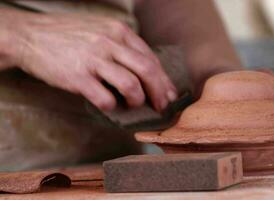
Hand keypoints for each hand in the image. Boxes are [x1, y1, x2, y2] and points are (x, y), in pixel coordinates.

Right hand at [4, 10, 176, 111]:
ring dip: (137, 100)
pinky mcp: (78, 77)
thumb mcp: (100, 30)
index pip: (151, 58)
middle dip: (160, 92)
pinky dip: (112, 106)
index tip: (169, 93)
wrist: (30, 36)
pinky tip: (110, 105)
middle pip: (147, 71)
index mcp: (119, 32)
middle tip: (162, 106)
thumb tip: (144, 70)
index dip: (164, 79)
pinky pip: (105, 98)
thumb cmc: (68, 35)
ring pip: (131, 85)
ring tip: (133, 104)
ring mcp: (94, 59)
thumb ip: (122, 45)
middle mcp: (110, 43)